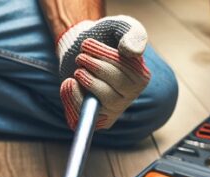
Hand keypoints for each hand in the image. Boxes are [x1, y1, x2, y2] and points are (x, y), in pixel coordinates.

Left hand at [57, 15, 150, 129]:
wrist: (81, 50)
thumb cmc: (105, 36)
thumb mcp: (121, 27)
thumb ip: (132, 35)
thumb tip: (132, 52)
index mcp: (141, 78)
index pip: (126, 71)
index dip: (104, 57)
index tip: (87, 45)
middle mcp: (128, 97)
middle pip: (114, 87)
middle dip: (93, 68)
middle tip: (80, 56)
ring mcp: (111, 110)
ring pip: (100, 103)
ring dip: (86, 82)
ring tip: (78, 69)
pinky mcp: (92, 117)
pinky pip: (83, 115)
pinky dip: (72, 98)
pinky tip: (69, 82)